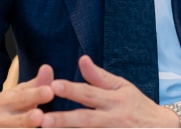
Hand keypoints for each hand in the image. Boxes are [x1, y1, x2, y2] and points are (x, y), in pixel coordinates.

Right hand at [0, 64, 54, 127]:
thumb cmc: (8, 106)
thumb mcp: (17, 93)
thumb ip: (35, 83)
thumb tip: (48, 67)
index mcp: (7, 101)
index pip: (23, 97)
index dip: (36, 95)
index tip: (49, 91)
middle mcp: (2, 119)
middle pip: (17, 121)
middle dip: (27, 119)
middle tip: (39, 116)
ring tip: (39, 124)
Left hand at [42, 55, 180, 127]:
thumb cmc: (138, 106)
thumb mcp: (123, 87)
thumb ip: (100, 77)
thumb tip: (81, 59)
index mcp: (114, 100)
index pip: (89, 93)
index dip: (71, 89)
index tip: (53, 85)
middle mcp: (113, 119)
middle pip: (85, 120)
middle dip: (62, 120)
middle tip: (42, 119)